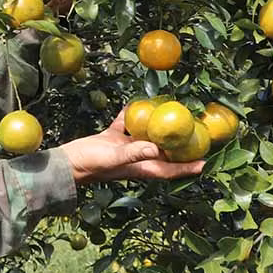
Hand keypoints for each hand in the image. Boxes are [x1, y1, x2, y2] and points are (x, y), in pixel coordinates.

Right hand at [58, 109, 204, 183]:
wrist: (67, 162)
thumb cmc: (91, 164)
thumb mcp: (114, 158)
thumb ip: (135, 153)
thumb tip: (157, 147)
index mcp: (141, 167)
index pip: (169, 169)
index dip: (187, 168)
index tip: (205, 163)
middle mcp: (137, 158)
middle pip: (163, 153)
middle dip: (177, 146)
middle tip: (193, 133)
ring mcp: (124, 148)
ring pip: (146, 137)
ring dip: (156, 128)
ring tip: (169, 115)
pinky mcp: (112, 138)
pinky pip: (126, 125)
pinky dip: (132, 115)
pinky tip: (136, 103)